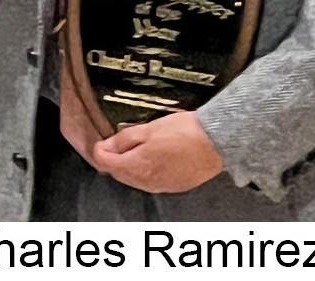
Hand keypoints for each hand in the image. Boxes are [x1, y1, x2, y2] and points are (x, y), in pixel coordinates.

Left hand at [92, 111, 222, 193]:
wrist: (215, 143)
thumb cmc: (183, 132)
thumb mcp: (149, 128)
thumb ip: (125, 138)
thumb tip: (105, 146)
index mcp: (136, 166)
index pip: (105, 164)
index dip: (99, 151)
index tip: (100, 142)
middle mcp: (145, 182)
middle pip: (119, 174)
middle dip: (113, 160)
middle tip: (113, 144)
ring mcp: (160, 187)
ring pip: (134, 179)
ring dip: (128, 166)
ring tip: (134, 149)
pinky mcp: (173, 187)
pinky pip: (150, 182)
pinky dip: (145, 172)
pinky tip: (152, 159)